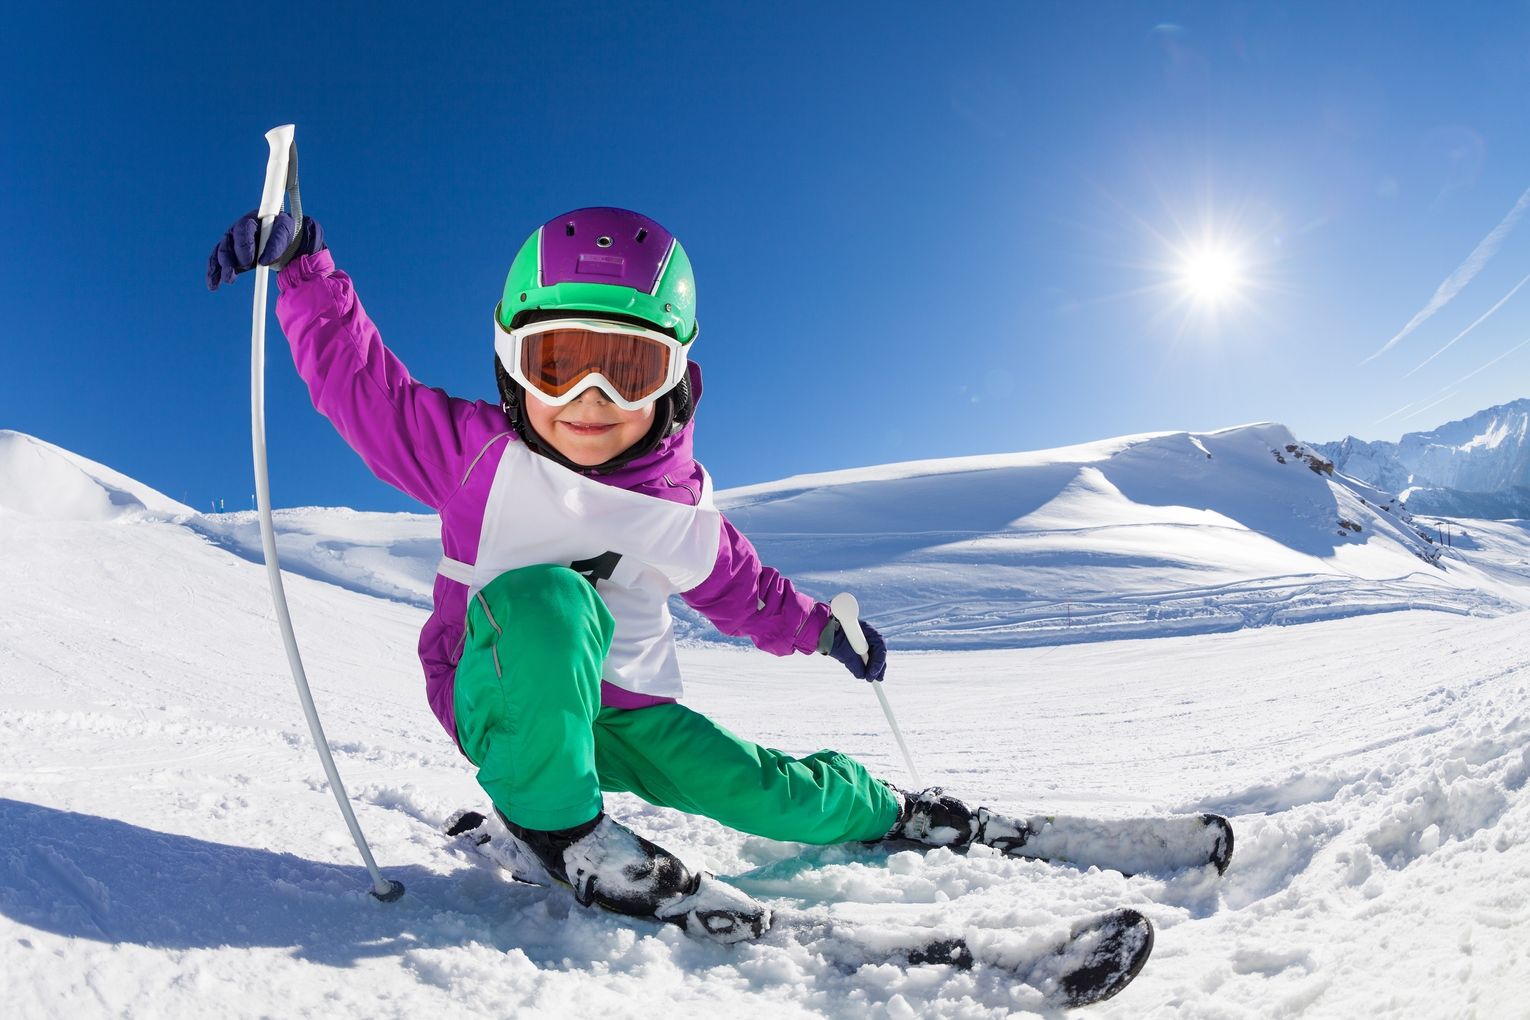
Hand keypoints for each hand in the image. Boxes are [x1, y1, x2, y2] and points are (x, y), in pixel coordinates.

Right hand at [206, 211, 324, 290]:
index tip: (248, 262)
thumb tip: (264, 261)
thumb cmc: (287, 233)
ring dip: (222, 268)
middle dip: (229, 260)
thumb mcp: (286, 233)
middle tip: (234, 274)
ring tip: (229, 280)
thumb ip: (276, 242)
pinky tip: (213, 285)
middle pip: (229, 243)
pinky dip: (214, 273)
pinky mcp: (233, 255)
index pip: (243, 230)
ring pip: (222, 253)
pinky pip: (218, 262)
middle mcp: (239, 230)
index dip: (243, 246)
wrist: (290, 241)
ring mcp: (234, 242)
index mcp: (252, 220)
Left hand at [820, 613, 887, 681]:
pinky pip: (862, 656)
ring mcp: (859, 639)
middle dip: (877, 666)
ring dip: (871, 667)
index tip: (873, 674)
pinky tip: (864, 673)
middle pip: (877, 650)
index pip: (879, 645)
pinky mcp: (852, 646)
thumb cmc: (830, 634)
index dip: (879, 661)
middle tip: (876, 679)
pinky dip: (863, 665)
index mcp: (866, 629)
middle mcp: (865, 634)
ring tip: (871, 678)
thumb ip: (854, 663)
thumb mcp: (843, 650)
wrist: (816, 629)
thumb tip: (862, 675)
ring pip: (870, 654)